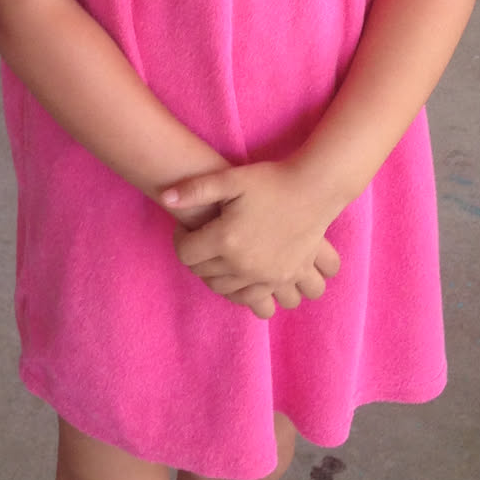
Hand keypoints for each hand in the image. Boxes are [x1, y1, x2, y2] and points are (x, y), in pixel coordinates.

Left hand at [159, 162, 340, 320]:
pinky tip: (245, 275)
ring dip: (220, 278)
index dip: (181, 240)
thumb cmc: (270, 181)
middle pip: (204, 275)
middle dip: (199, 259)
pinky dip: (246, 293)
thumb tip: (165, 198)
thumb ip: (196, 189)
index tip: (188, 230)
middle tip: (206, 242)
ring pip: (227, 292)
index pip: (186, 254)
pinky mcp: (284, 280)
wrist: (315, 189)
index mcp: (226, 239)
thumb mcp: (231, 178)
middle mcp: (243, 264)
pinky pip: (256, 300)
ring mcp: (265, 276)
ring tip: (225, 259)